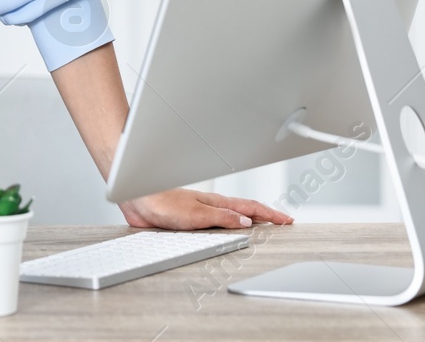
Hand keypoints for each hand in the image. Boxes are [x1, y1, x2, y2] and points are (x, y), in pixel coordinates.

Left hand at [119, 188, 293, 230]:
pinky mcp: (189, 219)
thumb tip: (246, 222)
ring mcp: (201, 211)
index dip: (270, 215)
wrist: (137, 196)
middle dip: (266, 216)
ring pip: (232, 215)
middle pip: (245, 210)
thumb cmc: (161, 201)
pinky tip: (229, 229)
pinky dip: (231, 224)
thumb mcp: (196, 214)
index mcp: (216, 203)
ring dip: (250, 219)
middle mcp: (211, 206)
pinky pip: (217, 222)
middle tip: (284, 221)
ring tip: (265, 225)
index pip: (250, 208)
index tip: (287, 220)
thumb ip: (221, 219)